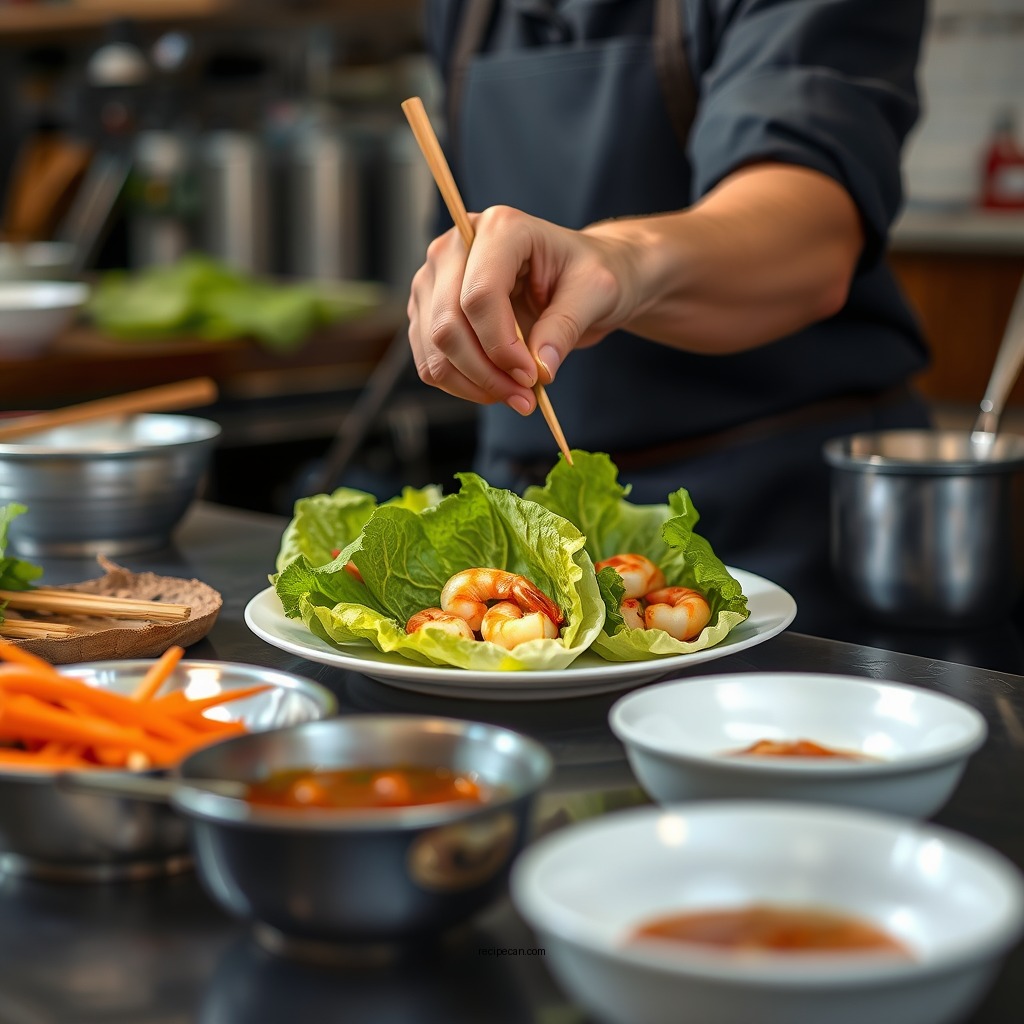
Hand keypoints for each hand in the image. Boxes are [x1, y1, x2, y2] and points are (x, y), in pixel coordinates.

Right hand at [406, 205, 632, 414]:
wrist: (576, 278)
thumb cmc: (587, 274)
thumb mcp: (595, 293)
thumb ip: (565, 327)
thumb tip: (540, 369)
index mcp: (500, 228)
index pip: (479, 295)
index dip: (501, 346)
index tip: (531, 377)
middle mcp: (455, 247)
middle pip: (448, 324)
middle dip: (486, 372)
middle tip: (524, 397)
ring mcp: (434, 279)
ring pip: (434, 347)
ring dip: (472, 384)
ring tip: (515, 396)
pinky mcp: (427, 310)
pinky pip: (430, 360)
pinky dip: (460, 384)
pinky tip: (494, 388)